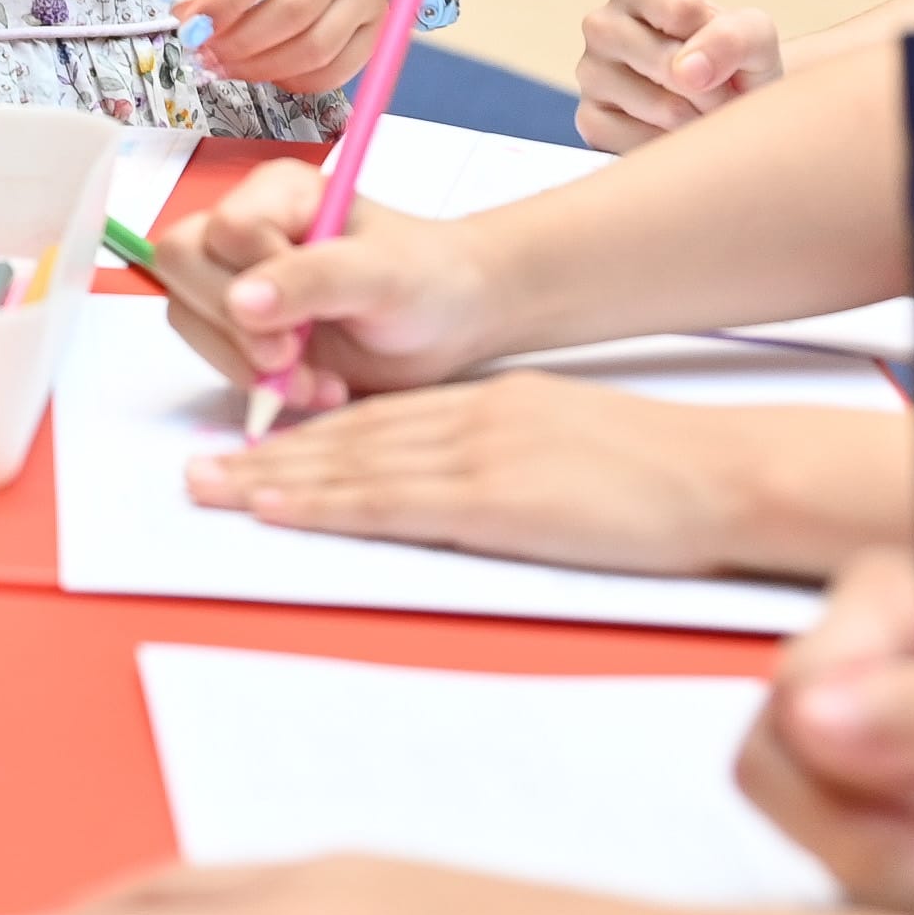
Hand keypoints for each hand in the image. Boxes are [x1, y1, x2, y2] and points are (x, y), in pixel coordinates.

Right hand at [154, 156, 491, 411]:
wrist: (452, 323)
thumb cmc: (428, 280)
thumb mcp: (382, 274)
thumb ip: (313, 279)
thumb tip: (239, 301)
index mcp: (278, 192)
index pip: (225, 227)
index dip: (255, 276)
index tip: (304, 316)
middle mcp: (247, 229)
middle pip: (182, 263)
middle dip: (234, 326)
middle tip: (292, 357)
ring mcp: (236, 281)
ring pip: (185, 313)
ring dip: (244, 363)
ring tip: (314, 382)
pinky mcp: (239, 331)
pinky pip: (209, 355)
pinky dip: (255, 384)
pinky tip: (312, 388)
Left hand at [176, 0, 395, 92]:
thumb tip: (192, 13)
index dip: (225, 3)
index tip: (192, 27)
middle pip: (295, 9)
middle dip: (242, 43)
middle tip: (207, 54)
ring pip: (318, 46)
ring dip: (264, 67)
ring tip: (229, 65)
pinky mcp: (380, 22)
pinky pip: (340, 68)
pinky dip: (298, 80)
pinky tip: (269, 70)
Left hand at [181, 369, 792, 577]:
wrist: (719, 474)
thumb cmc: (658, 471)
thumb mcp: (565, 441)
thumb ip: (504, 452)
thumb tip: (457, 482)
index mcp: (489, 406)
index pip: (378, 420)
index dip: (304, 436)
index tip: (248, 450)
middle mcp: (469, 420)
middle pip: (347, 439)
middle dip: (265, 457)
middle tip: (194, 471)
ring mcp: (478, 456)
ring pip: (353, 465)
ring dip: (274, 481)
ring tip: (209, 490)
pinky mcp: (494, 500)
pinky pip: (392, 501)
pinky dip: (326, 503)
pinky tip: (281, 508)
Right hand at [575, 0, 781, 151]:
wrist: (726, 107)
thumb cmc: (733, 62)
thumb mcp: (754, 36)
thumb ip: (734, 36)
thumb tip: (689, 72)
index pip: (680, 7)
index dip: (715, 35)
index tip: (721, 43)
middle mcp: (602, 25)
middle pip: (669, 61)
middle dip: (712, 86)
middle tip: (721, 90)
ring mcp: (590, 73)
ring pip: (662, 107)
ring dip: (699, 119)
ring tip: (702, 111)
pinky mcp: (590, 120)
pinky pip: (645, 143)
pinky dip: (674, 145)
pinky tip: (675, 132)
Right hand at [740, 552, 913, 914]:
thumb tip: (803, 717)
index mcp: (883, 605)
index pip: (797, 684)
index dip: (857, 757)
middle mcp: (851, 669)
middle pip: (775, 762)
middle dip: (876, 825)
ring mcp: (851, 752)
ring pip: (801, 827)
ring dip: (905, 863)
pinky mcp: (864, 824)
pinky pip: (837, 875)